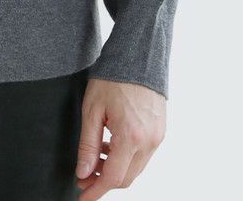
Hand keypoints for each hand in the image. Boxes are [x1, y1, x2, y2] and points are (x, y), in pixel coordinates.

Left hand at [74, 77, 165, 198]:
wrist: (138, 55)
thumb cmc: (112, 78)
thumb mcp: (92, 109)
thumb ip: (87, 144)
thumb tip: (83, 173)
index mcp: (131, 136)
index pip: (113, 177)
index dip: (96, 190)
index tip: (82, 197)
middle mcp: (149, 141)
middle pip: (125, 177)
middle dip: (102, 181)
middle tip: (83, 176)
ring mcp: (157, 137)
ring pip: (134, 168)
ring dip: (113, 168)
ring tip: (94, 155)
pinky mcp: (160, 131)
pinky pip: (142, 155)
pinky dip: (125, 156)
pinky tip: (109, 144)